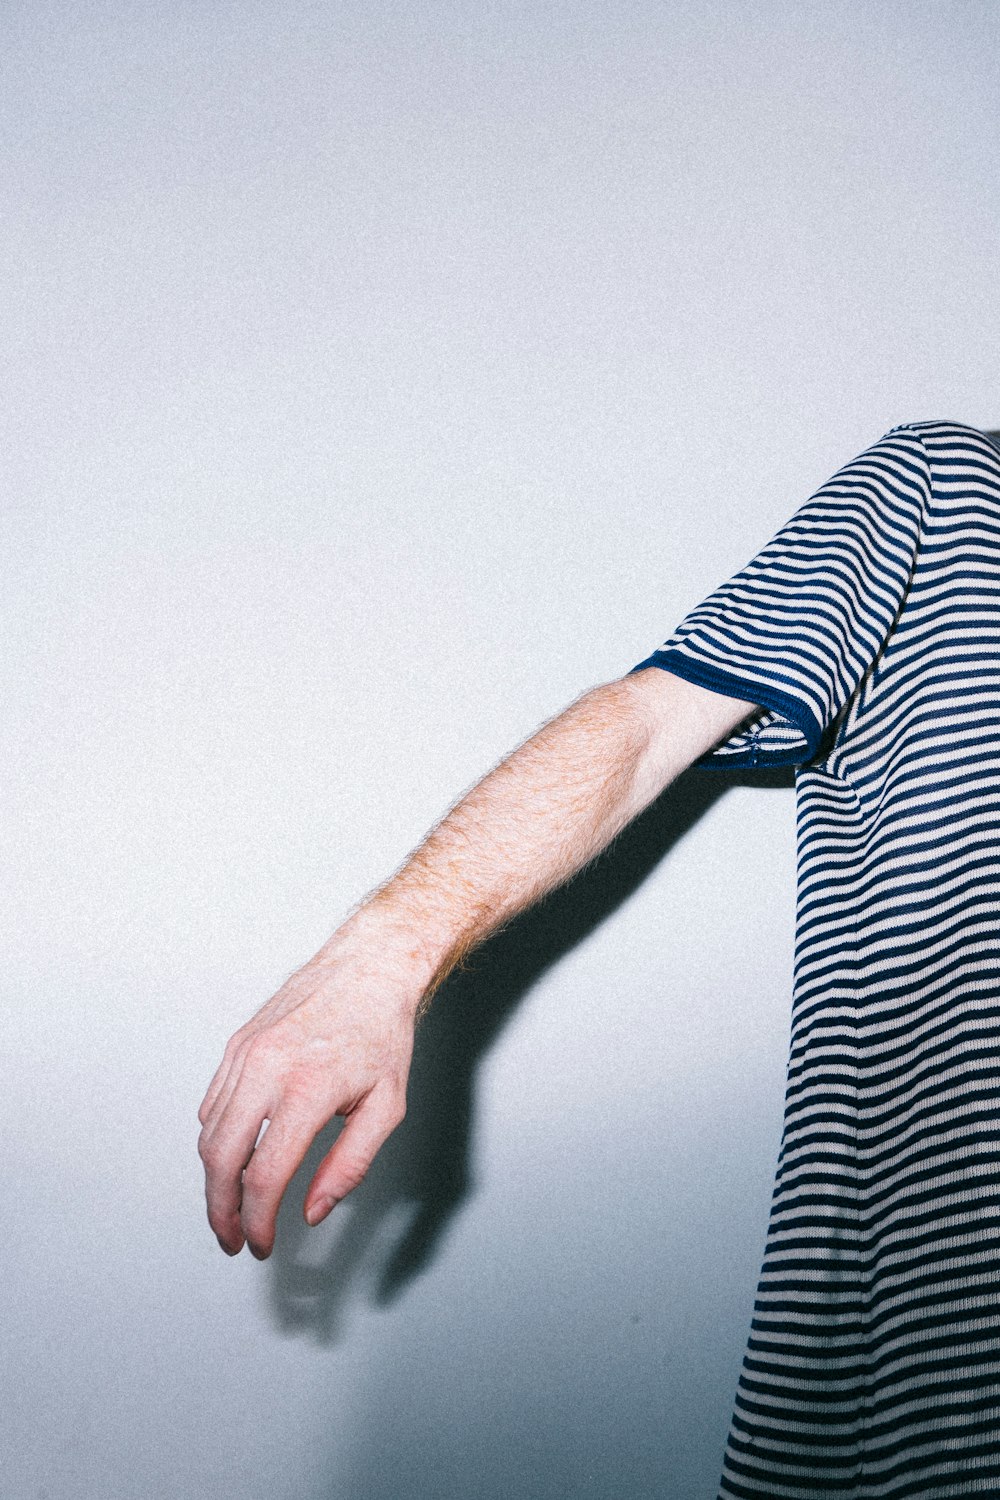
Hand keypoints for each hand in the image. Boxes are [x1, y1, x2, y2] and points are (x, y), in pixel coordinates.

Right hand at [197, 942, 416, 1258]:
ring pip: (209, 1133)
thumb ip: (349, 1166)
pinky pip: (213, 1103)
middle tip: (232, 1239)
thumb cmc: (382, 1034)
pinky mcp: (237, 1044)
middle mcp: (267, 1069)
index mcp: (307, 1089)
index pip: (264, 1177)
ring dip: (214, 1179)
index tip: (263, 1244)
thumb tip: (311, 1210)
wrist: (367, 967)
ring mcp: (246, 1054)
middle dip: (220, 1212)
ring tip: (233, 1205)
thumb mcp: (386, 1107)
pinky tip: (235, 1157)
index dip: (258, 1223)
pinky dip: (216, 1139)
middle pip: (220, 1160)